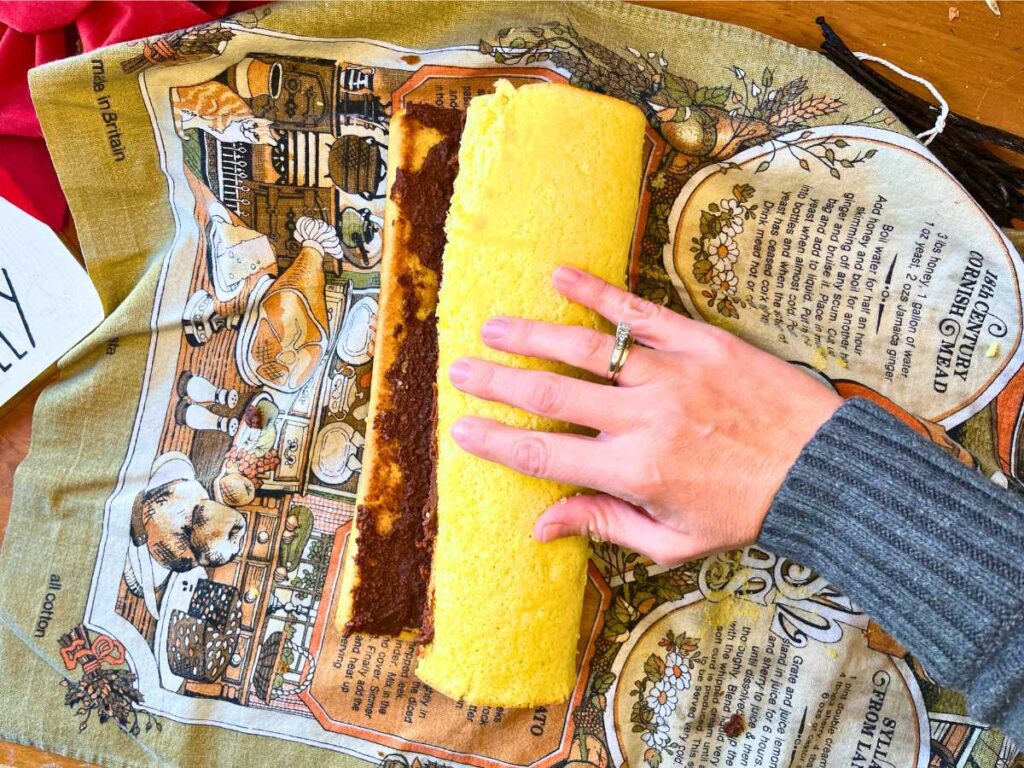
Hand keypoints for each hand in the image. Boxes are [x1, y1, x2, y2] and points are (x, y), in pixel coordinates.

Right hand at [448, 266, 841, 565]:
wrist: (823, 470)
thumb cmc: (746, 511)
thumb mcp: (674, 541)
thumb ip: (605, 524)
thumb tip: (540, 525)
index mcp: (635, 472)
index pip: (545, 455)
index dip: (496, 443)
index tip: (462, 430)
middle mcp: (644, 419)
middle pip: (550, 395)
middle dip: (497, 383)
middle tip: (459, 371)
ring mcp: (671, 374)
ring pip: (585, 348)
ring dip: (531, 336)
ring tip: (491, 327)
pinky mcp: (699, 342)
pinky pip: (638, 313)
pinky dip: (597, 293)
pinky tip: (559, 277)